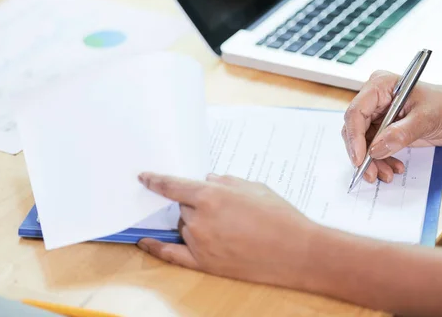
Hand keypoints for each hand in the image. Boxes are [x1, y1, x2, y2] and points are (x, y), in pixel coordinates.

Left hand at [136, 173, 318, 288]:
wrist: (297, 252)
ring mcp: (200, 244)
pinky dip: (157, 247)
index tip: (144, 177)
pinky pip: (172, 254)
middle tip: (222, 207)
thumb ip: (225, 181)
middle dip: (196, 204)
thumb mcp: (254, 188)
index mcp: (212, 196)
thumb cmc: (279, 216)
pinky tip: (145, 241)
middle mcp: (200, 220)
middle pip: (184, 207)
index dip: (156, 180)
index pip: (174, 185)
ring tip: (227, 225)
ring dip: (195, 222)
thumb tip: (208, 180)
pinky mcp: (205, 263)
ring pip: (185, 226)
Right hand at [343, 70, 441, 182]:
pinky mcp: (383, 129)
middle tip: (370, 173)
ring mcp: (377, 115)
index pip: (356, 112)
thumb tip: (376, 149)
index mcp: (380, 86)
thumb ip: (400, 133)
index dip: (354, 136)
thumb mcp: (425, 119)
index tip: (360, 159)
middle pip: (354, 129)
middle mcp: (374, 99)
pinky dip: (381, 161)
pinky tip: (394, 167)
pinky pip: (373, 148)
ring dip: (372, 162)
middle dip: (361, 154)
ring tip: (386, 174)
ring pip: (362, 142)